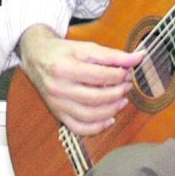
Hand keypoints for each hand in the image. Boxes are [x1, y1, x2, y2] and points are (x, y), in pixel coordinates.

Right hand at [18, 24, 144, 135]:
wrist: (36, 57)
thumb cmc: (63, 52)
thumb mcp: (87, 47)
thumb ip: (113, 55)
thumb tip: (138, 58)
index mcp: (65, 68)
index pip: (99, 75)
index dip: (119, 75)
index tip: (127, 72)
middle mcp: (58, 88)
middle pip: (95, 97)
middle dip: (117, 92)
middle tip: (127, 85)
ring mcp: (57, 103)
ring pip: (89, 115)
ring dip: (111, 110)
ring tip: (122, 100)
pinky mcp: (57, 113)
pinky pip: (78, 128)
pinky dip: (96, 127)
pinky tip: (109, 119)